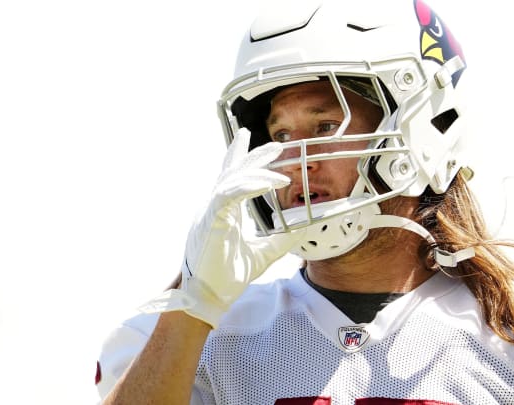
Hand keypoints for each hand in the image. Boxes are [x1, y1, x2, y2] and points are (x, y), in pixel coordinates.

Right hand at [141, 128, 300, 327]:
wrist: (208, 296)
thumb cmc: (227, 275)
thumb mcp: (263, 254)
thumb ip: (282, 240)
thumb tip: (304, 230)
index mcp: (224, 212)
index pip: (235, 179)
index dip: (247, 161)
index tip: (266, 148)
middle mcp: (215, 207)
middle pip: (233, 171)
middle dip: (253, 154)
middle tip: (276, 144)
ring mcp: (211, 212)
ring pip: (232, 179)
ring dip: (257, 169)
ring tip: (279, 163)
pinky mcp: (211, 221)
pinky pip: (228, 195)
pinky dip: (248, 186)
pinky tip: (267, 183)